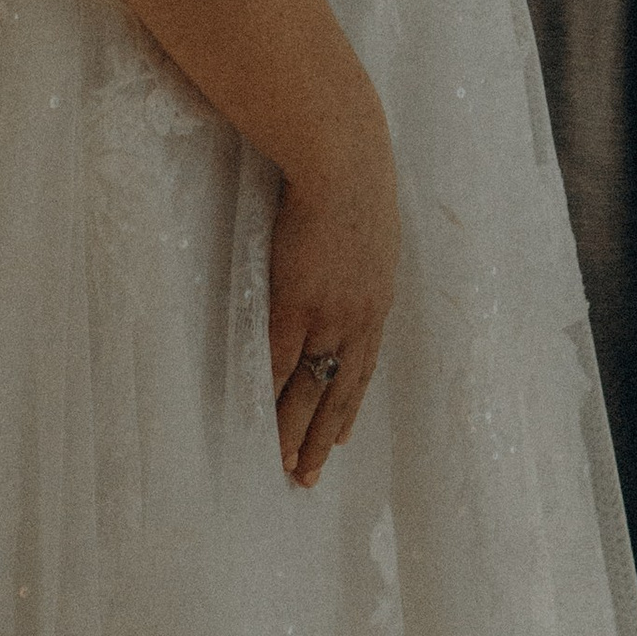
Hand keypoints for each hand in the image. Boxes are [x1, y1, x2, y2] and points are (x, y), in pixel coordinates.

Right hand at [267, 67, 399, 489]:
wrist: (343, 158)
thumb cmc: (354, 177)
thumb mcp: (370, 224)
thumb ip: (358, 253)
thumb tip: (346, 260)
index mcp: (378, 300)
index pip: (363, 367)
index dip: (349, 406)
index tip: (341, 438)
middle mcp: (360, 319)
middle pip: (341, 392)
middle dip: (324, 437)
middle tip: (308, 477)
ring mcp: (328, 316)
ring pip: (310, 392)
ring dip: (296, 434)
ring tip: (284, 469)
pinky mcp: (294, 306)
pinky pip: (278, 368)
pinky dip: (269, 401)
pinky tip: (258, 428)